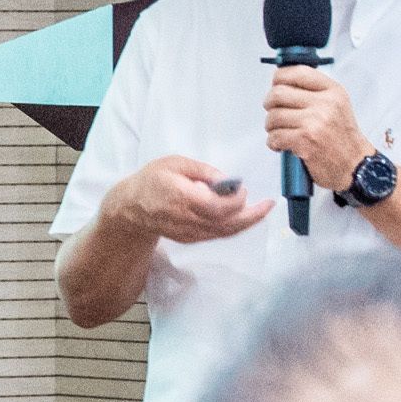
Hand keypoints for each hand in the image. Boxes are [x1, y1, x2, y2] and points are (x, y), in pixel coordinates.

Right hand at [98, 154, 268, 247]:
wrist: (131, 207)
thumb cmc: (152, 180)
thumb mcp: (174, 163)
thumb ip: (203, 170)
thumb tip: (228, 180)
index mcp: (182, 198)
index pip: (218, 207)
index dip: (236, 199)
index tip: (242, 188)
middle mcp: (187, 219)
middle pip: (227, 224)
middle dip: (251, 215)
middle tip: (269, 205)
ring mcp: (189, 232)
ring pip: (225, 232)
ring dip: (246, 223)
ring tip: (262, 211)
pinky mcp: (190, 238)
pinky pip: (217, 234)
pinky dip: (233, 227)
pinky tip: (243, 216)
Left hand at [265, 67, 374, 194]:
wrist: (355, 166)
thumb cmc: (341, 137)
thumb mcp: (336, 105)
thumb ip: (313, 91)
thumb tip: (280, 82)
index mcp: (333, 91)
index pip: (298, 72)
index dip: (280, 78)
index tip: (276, 86)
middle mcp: (325, 104)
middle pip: (278, 93)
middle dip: (270, 104)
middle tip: (275, 113)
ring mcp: (315, 122)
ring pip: (273, 116)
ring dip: (271, 126)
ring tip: (281, 132)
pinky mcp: (305, 141)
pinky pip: (274, 136)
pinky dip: (273, 142)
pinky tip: (282, 144)